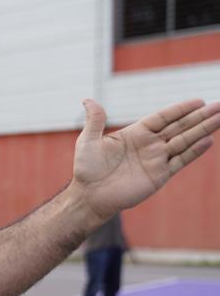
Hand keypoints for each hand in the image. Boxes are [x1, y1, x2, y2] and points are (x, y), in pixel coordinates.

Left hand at [73, 99, 219, 221]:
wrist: (90, 196)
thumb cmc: (87, 168)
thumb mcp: (88, 141)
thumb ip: (95, 121)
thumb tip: (87, 99)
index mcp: (135, 133)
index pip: (162, 118)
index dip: (180, 109)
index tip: (198, 101)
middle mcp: (149, 144)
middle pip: (179, 127)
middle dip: (199, 117)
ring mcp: (156, 160)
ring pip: (184, 141)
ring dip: (202, 130)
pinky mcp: (159, 175)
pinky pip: (180, 161)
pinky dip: (194, 151)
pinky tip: (208, 140)